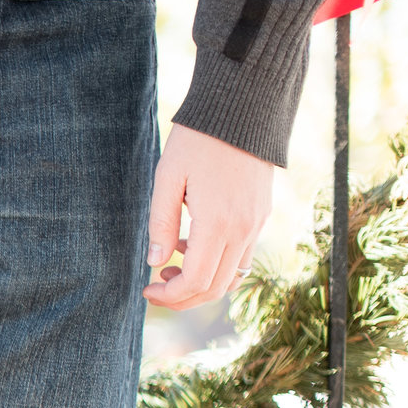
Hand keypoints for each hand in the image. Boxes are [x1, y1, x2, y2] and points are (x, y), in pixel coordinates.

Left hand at [145, 126, 274, 310]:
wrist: (244, 109)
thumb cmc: (198, 141)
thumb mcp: (167, 179)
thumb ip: (161, 223)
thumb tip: (155, 261)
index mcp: (218, 224)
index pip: (195, 282)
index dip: (169, 296)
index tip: (146, 288)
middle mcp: (244, 230)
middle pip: (215, 288)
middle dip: (182, 298)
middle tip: (155, 286)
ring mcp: (257, 224)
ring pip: (232, 277)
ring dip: (201, 284)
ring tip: (171, 267)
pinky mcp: (261, 215)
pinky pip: (242, 257)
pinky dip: (217, 265)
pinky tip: (192, 246)